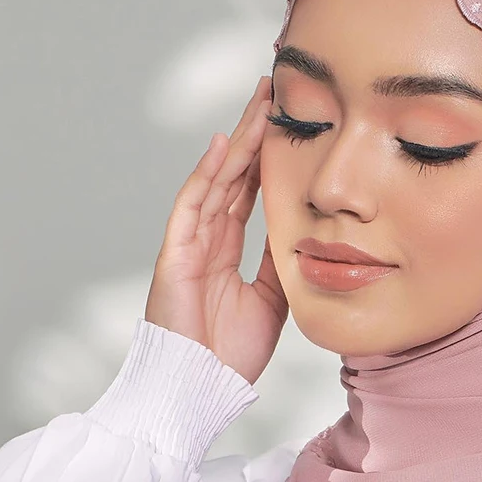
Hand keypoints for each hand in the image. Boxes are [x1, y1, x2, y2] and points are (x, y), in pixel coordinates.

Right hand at [144, 75, 287, 385]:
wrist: (201, 388)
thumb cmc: (230, 353)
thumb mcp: (273, 300)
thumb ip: (282, 263)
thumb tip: (305, 233)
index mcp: (226, 249)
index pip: (249, 191)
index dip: (267, 158)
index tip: (290, 125)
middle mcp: (207, 238)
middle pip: (233, 174)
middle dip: (254, 133)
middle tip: (274, 92)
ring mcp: (189, 242)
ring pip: (216, 179)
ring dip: (239, 140)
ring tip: (259, 102)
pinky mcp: (176, 254)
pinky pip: (192, 206)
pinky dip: (206, 174)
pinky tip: (224, 144)